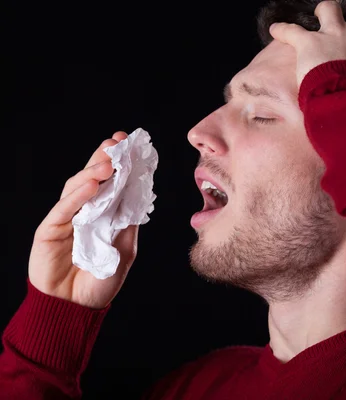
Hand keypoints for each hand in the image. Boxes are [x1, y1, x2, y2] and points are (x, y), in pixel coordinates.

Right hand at [28, 131, 138, 308]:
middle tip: (117, 142)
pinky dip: (77, 196)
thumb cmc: (101, 279)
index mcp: (105, 214)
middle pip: (94, 178)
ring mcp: (67, 219)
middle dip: (105, 158)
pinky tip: (91, 184)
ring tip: (108, 163)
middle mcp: (86, 211)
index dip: (121, 164)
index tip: (132, 146)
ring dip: (93, 173)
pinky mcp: (50, 230)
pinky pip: (64, 209)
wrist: (76, 307)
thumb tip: (138, 192)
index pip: (113, 183)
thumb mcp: (124, 248)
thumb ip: (128, 220)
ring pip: (77, 188)